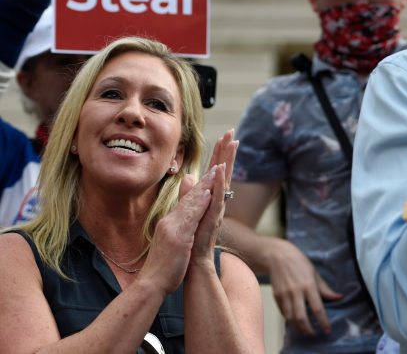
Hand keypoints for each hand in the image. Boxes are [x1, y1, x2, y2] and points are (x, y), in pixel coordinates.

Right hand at [137, 167, 216, 295]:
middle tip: (219, 157)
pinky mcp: (178, 237)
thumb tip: (183, 213)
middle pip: (191, 194)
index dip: (203, 182)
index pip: (189, 198)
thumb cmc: (163, 266)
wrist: (151, 284)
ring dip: (205, 184)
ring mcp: (173, 227)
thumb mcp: (172, 241)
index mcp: (171, 221)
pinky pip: (190, 218)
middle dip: (207, 175)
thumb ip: (178, 225)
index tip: (216, 165)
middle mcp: (171, 220)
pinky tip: (209, 194)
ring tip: (218, 168)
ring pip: (192, 202)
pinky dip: (199, 204)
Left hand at [188, 129, 238, 266]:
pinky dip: (218, 183)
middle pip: (223, 171)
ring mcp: (216, 209)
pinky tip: (219, 170)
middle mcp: (216, 201)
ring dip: (227, 162)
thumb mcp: (189, 212)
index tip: (225, 136)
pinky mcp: (212, 218)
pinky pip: (217, 197)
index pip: (216, 171)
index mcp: (209, 198)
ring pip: (223, 181)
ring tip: (232, 145)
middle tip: (233, 133)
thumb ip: (190, 194)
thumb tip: (188, 177)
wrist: (193, 263)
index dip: (220, 154)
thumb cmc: (192, 240)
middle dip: (228, 152)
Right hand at [268, 239, 342, 335]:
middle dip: (308, 330)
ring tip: (305, 330)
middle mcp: (296, 292)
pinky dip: (290, 320)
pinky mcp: (276, 297)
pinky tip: (296, 322)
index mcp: (308, 285)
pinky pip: (284, 314)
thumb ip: (325, 289)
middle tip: (315, 334)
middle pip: (301, 318)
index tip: (327, 330)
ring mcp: (284, 295)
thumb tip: (339, 298)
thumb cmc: (299, 263)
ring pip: (290, 319)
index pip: (317, 308)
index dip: (323, 322)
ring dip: (298, 328)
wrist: (277, 256)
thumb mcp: (315, 273)